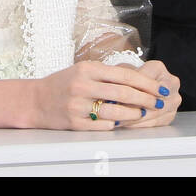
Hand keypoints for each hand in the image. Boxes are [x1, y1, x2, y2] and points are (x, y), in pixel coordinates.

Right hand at [29, 61, 173, 129]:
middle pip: (123, 93)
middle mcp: (82, 86)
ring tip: (143, 113)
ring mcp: (78, 105)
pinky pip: (102, 125)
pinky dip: (115, 125)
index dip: (146, 83)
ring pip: (115, 112)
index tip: (159, 88)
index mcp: (88, 69)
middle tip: (159, 102)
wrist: (35, 100)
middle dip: (146, 99)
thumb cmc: (64, 83)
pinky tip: (122, 123)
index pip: (125, 75)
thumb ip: (107, 74)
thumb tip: (139, 79)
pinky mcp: (74, 123)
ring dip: (133, 114)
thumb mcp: (83, 70)